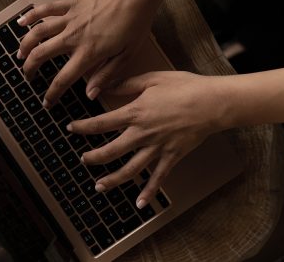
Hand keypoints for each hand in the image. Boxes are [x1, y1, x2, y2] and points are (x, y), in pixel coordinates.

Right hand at [17, 0, 159, 106]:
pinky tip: (21, 22)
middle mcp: (74, 36)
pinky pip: (46, 9)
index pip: (63, 79)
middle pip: (41, 54)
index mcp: (89, 53)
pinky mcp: (71, 4)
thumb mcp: (127, 55)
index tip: (46, 102)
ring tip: (20, 54)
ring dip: (25, 44)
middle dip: (30, 68)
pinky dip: (31, 15)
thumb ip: (106, 75)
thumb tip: (91, 94)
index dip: (52, 94)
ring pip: (38, 32)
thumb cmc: (135, 23)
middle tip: (28, 76)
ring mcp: (70, 18)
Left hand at [66, 71, 229, 208]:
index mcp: (135, 112)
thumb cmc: (184, 86)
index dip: (83, 126)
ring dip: (112, 179)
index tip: (71, 128)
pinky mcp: (172, 157)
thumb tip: (105, 87)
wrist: (213, 102)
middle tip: (83, 159)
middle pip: (111, 150)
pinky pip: (158, 178)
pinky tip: (139, 204)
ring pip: (130, 169)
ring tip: (98, 186)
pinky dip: (149, 192)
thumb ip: (126, 84)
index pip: (102, 123)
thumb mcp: (152, 79)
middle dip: (93, 157)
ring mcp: (157, 148)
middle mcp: (142, 133)